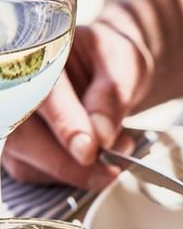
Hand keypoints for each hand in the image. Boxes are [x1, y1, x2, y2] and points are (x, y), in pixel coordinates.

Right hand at [3, 22, 152, 189]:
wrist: (108, 68)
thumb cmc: (112, 59)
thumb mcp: (124, 64)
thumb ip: (112, 95)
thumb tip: (101, 137)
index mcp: (40, 53)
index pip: (44, 95)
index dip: (66, 126)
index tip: (89, 151)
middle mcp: (13, 86)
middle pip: (24, 136)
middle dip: (70, 163)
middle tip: (112, 170)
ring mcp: (12, 117)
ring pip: (25, 161)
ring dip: (73, 172)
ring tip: (115, 154)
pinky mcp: (18, 143)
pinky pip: (32, 171)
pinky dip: (67, 175)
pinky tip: (97, 162)